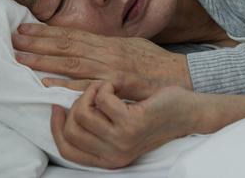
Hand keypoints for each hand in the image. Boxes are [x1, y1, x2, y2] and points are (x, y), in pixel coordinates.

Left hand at [12, 23, 191, 99]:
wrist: (181, 76)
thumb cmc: (156, 63)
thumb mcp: (132, 45)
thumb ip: (109, 45)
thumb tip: (89, 42)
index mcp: (109, 41)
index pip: (72, 34)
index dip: (47, 31)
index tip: (25, 28)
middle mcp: (107, 52)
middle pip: (67, 45)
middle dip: (38, 42)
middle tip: (13, 39)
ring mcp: (111, 68)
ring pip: (72, 62)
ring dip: (44, 60)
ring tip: (20, 58)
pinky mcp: (118, 84)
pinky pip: (88, 86)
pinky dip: (66, 85)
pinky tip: (47, 84)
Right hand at [51, 81, 195, 168]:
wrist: (188, 111)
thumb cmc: (155, 113)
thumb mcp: (121, 125)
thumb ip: (96, 124)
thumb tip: (62, 109)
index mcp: (108, 159)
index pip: (66, 150)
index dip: (56, 127)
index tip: (58, 107)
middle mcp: (113, 154)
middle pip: (71, 129)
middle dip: (76, 103)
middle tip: (93, 92)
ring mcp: (122, 140)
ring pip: (82, 113)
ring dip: (90, 92)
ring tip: (106, 87)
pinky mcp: (131, 123)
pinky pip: (100, 99)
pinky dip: (104, 86)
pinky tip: (116, 86)